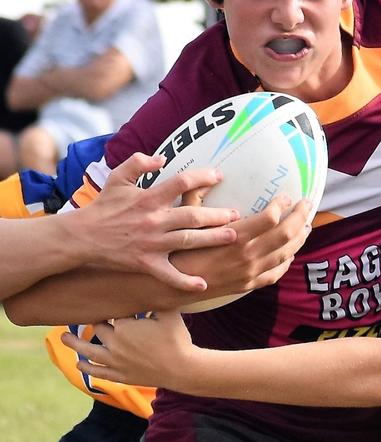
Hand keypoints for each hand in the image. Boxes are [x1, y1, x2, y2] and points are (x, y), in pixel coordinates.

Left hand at [62, 311, 193, 388]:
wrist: (183, 369)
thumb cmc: (177, 339)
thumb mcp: (168, 314)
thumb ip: (157, 299)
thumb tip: (158, 279)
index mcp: (124, 327)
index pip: (110, 313)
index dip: (108, 307)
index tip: (102, 299)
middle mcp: (115, 344)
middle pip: (96, 329)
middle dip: (91, 322)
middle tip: (79, 314)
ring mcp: (116, 362)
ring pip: (89, 351)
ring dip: (74, 344)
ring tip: (63, 338)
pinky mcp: (121, 376)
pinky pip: (99, 372)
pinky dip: (88, 368)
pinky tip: (79, 364)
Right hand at [75, 153, 240, 291]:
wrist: (82, 237)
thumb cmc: (102, 207)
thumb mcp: (117, 178)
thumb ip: (139, 163)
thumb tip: (162, 157)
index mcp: (149, 198)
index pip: (182, 182)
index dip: (203, 177)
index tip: (219, 175)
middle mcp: (154, 220)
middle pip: (193, 215)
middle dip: (218, 215)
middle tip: (237, 214)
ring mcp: (151, 243)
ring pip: (189, 241)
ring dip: (212, 239)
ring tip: (233, 238)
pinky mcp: (146, 263)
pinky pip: (169, 274)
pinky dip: (186, 281)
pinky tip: (204, 284)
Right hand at [174, 194, 312, 300]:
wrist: (172, 285)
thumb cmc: (178, 248)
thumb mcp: (185, 217)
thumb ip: (199, 193)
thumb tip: (213, 172)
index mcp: (235, 236)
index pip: (271, 218)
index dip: (282, 204)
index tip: (285, 195)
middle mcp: (247, 256)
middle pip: (287, 234)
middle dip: (301, 216)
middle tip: (307, 204)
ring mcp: (250, 273)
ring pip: (286, 254)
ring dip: (300, 238)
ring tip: (306, 225)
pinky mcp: (248, 285)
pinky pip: (276, 273)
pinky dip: (287, 261)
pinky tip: (290, 252)